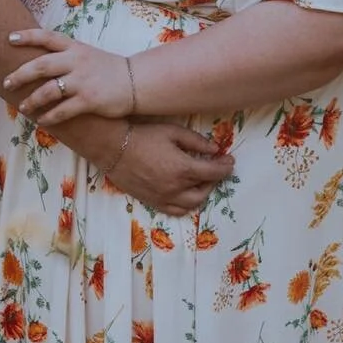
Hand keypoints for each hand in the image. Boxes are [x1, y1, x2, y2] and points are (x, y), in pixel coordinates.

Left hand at [3, 28, 132, 125]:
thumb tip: (39, 62)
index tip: (9, 38)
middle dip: (20, 74)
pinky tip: (42, 121)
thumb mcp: (87, 54)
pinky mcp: (89, 100)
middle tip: (6, 82)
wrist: (135, 82)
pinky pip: (62, 111)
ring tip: (23, 107)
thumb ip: (66, 55)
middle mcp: (77, 62)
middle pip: (41, 65)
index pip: (48, 37)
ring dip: (31, 101)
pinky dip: (49, 117)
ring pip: (48, 91)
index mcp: (75, 47)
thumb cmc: (108, 69)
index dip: (27, 36)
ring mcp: (82, 81)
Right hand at [108, 123, 234, 216]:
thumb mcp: (173, 132)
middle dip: (214, 179)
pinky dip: (185, 205)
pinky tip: (185, 194)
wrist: (113, 149)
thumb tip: (215, 149)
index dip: (225, 166)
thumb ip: (197, 141)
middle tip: (215, 168)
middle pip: (205, 189)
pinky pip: (175, 211)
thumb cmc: (144, 136)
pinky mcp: (152, 202)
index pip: (214, 172)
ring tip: (201, 181)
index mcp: (183, 168)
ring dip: (202, 193)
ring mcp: (163, 197)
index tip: (229, 160)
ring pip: (192, 204)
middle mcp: (175, 188)